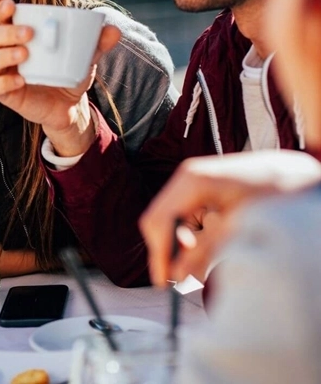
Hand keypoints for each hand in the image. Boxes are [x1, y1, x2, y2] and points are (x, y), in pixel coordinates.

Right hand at [0, 0, 120, 155]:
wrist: (69, 106)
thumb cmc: (69, 72)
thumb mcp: (85, 57)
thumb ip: (97, 43)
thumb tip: (114, 29)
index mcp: (21, 35)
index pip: (4, 17)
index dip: (3, 9)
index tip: (12, 6)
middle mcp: (7, 51)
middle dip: (8, 32)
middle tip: (29, 34)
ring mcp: (4, 72)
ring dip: (3, 55)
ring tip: (24, 55)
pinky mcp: (5, 94)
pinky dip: (2, 83)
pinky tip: (19, 81)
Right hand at [140, 150, 320, 285]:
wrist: (296, 173)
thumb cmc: (273, 194)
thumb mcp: (241, 225)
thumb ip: (207, 249)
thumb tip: (178, 275)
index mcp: (192, 180)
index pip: (159, 220)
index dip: (159, 253)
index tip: (164, 283)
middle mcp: (185, 179)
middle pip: (159, 222)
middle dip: (170, 252)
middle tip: (185, 281)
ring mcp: (191, 185)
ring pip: (171, 224)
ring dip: (185, 248)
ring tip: (208, 263)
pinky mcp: (199, 194)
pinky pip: (185, 221)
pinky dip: (195, 240)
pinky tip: (214, 246)